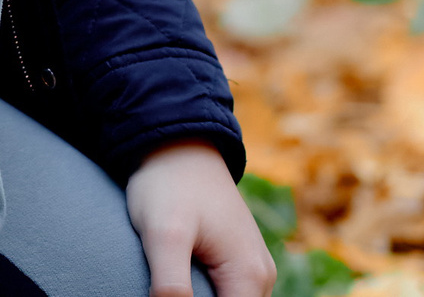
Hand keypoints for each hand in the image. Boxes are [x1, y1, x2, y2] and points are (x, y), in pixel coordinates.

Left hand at [124, 140, 276, 296]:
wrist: (176, 142)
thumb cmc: (169, 185)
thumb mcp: (163, 234)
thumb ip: (171, 284)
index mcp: (249, 277)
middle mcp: (261, 277)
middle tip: (162, 291)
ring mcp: (252, 269)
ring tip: (168, 288)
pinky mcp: (236, 261)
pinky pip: (226, 293)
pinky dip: (204, 296)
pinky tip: (180, 290)